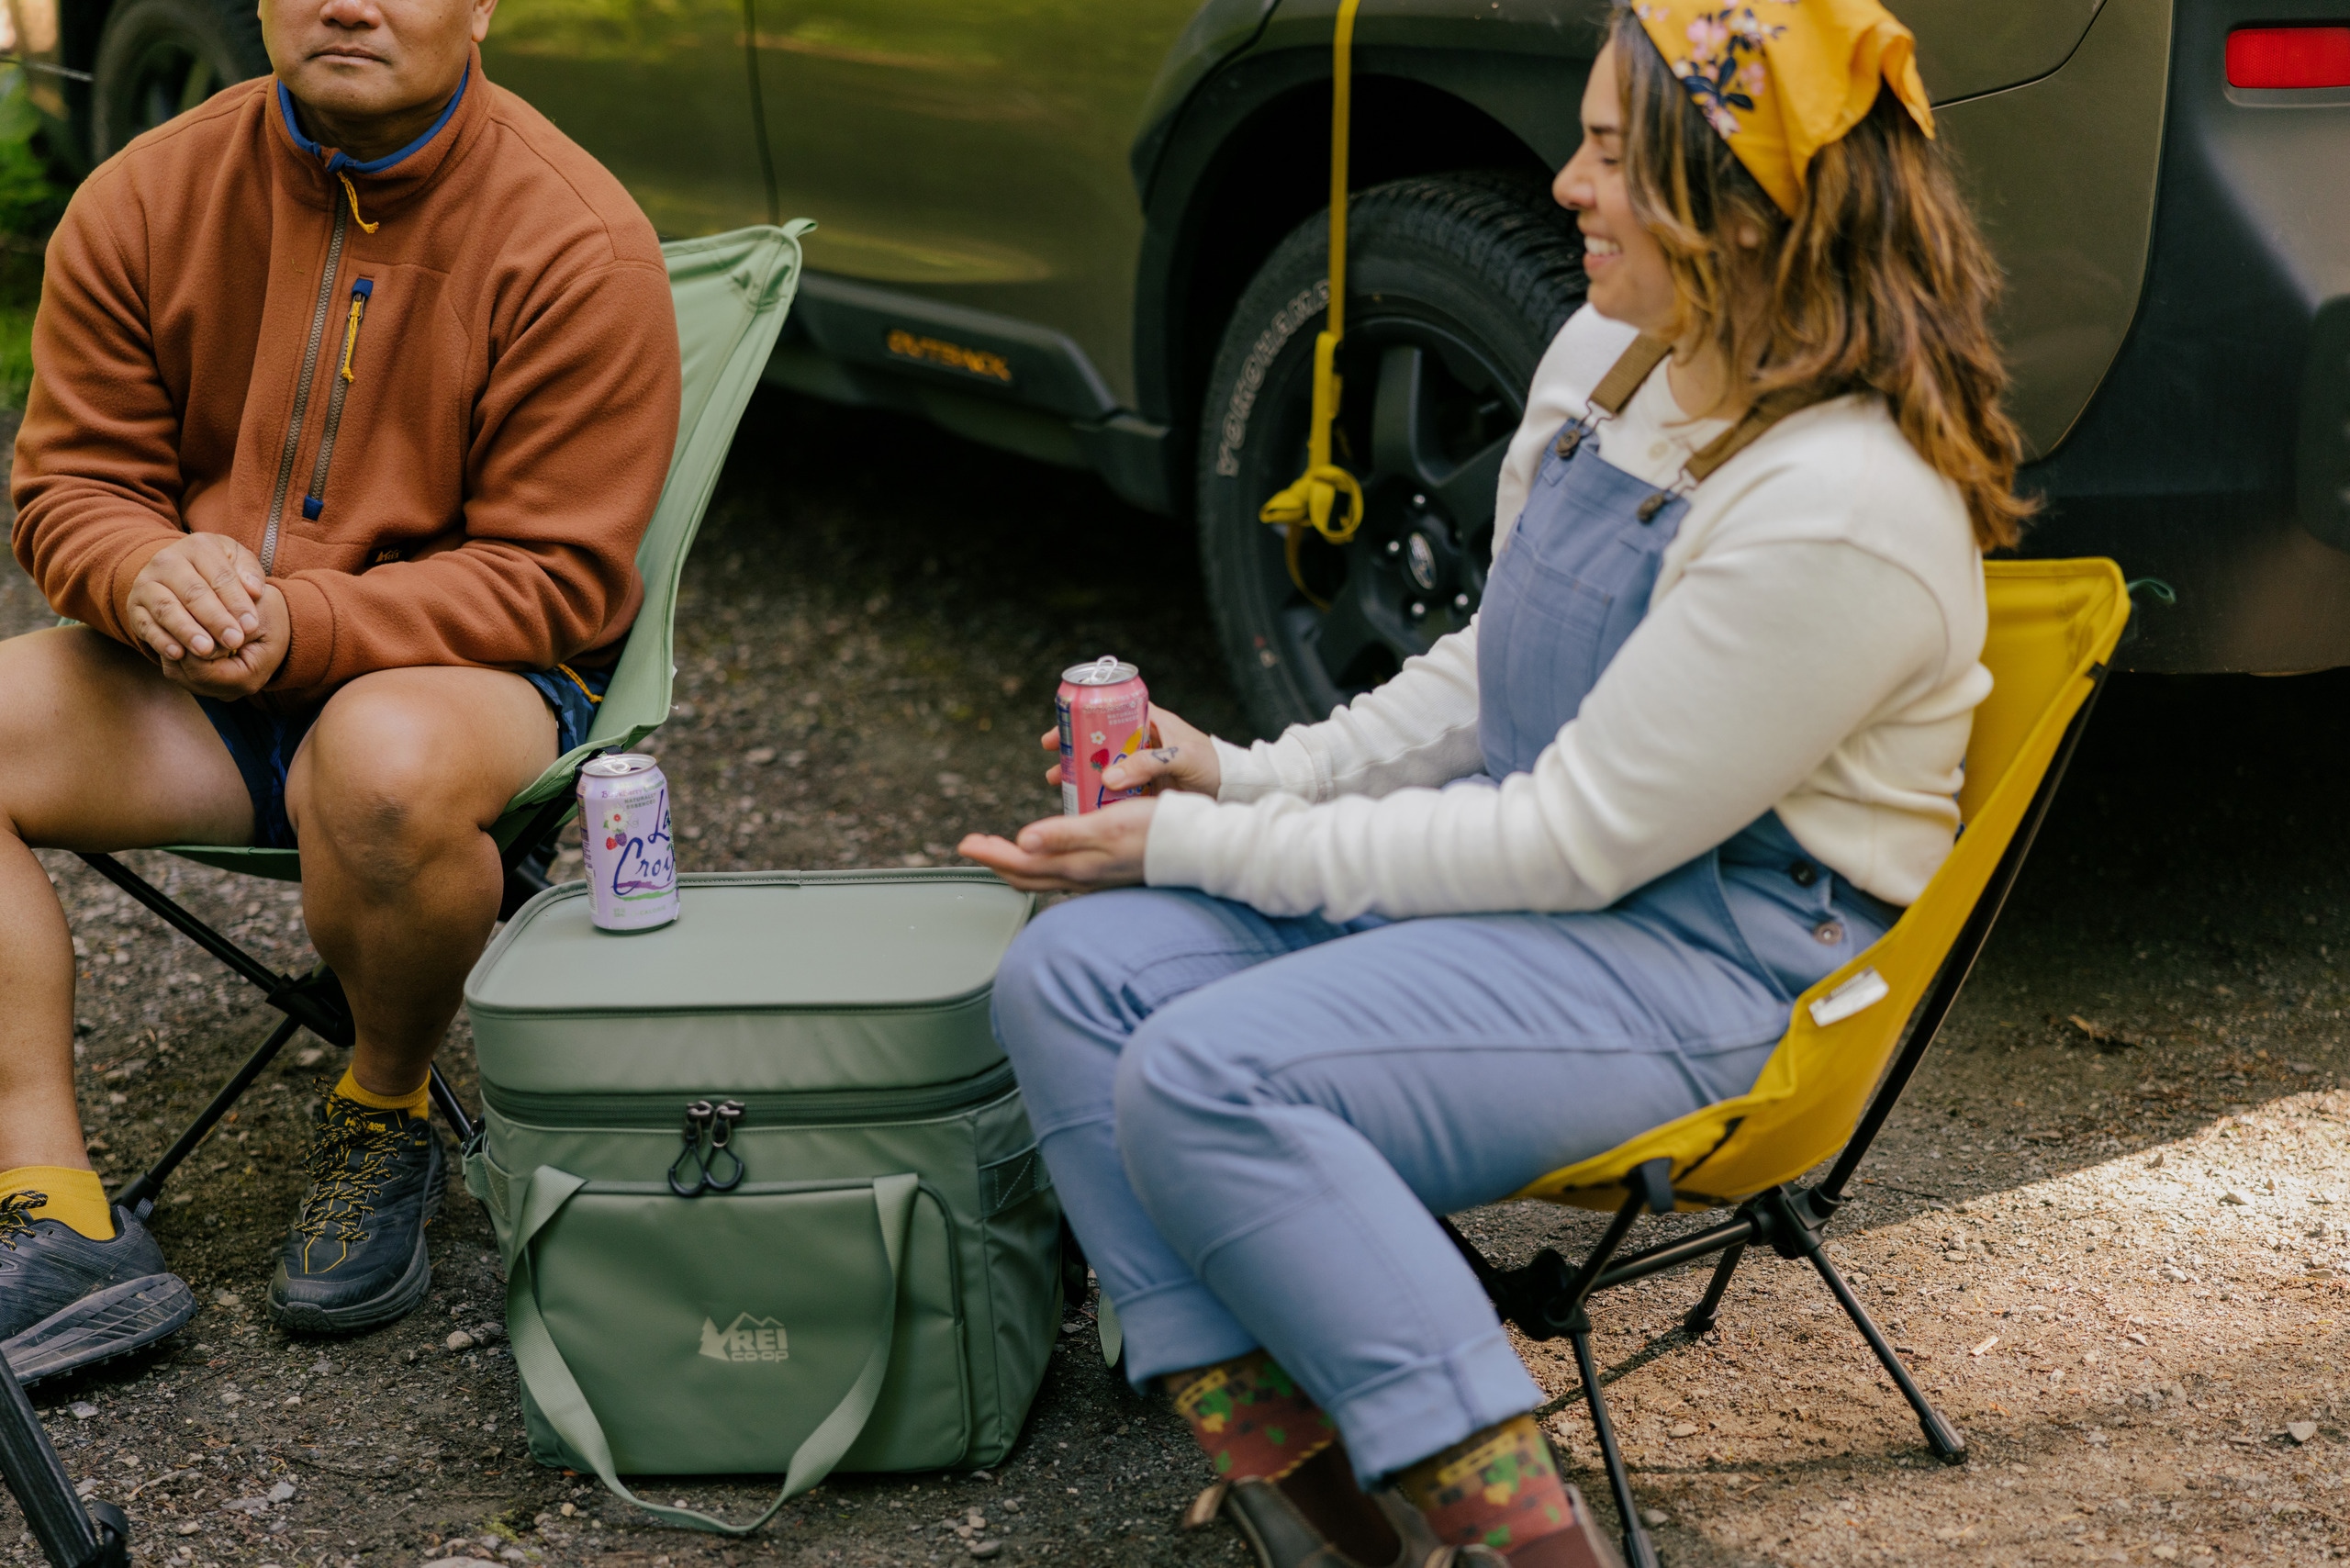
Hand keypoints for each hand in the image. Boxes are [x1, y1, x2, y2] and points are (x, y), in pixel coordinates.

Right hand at [126, 533, 264, 661]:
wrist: (176, 573)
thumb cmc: (217, 570)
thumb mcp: (237, 562)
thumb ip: (250, 573)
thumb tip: (256, 590)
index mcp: (198, 546)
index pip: (220, 576)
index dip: (237, 602)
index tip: (251, 626)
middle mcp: (167, 561)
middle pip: (193, 592)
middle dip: (215, 619)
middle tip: (234, 641)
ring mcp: (147, 583)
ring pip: (167, 608)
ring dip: (187, 631)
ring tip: (207, 651)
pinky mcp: (134, 606)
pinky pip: (146, 625)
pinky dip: (161, 641)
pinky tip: (178, 655)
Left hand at [158, 584, 288, 699]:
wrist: (284, 624)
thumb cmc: (271, 613)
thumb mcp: (256, 610)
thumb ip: (226, 623)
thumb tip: (195, 633)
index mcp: (248, 678)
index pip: (201, 667)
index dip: (188, 640)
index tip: (183, 611)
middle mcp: (230, 691)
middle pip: (184, 673)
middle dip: (175, 642)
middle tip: (170, 611)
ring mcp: (217, 689)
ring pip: (176, 671)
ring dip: (172, 644)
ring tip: (173, 617)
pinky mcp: (207, 682)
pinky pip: (179, 669)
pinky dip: (175, 648)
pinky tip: (177, 627)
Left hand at [958, 797, 1156, 892]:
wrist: (1193, 850)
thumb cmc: (1154, 831)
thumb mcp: (1106, 825)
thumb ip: (1063, 835)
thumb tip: (1021, 841)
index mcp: (1076, 865)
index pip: (1020, 865)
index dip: (990, 854)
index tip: (965, 843)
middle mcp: (1080, 878)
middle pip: (1026, 876)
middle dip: (995, 861)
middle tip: (972, 845)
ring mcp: (1093, 880)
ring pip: (1043, 878)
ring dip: (1016, 866)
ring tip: (999, 851)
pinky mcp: (1105, 876)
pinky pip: (1060, 876)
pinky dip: (1041, 866)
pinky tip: (1045, 855)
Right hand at [1037, 705, 1221, 797]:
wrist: (1234, 793)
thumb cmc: (1214, 765)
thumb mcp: (1182, 758)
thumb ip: (1149, 764)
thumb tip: (1108, 777)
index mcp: (1150, 722)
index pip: (1109, 710)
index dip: (1082, 717)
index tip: (1061, 728)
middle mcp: (1142, 742)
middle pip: (1100, 740)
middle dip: (1074, 748)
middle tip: (1052, 758)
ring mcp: (1142, 766)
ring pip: (1104, 765)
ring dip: (1081, 772)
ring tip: (1059, 782)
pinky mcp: (1145, 789)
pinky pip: (1115, 789)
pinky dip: (1097, 793)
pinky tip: (1081, 802)